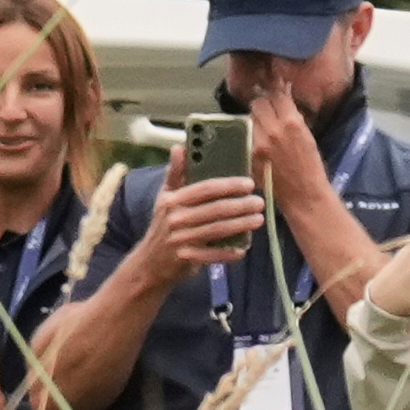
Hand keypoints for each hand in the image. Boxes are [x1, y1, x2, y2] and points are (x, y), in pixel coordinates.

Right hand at [139, 143, 264, 279]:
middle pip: (215, 209)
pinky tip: (243, 248)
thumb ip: (175, 173)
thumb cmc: (163, 225)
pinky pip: (213, 255)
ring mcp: (181, 239)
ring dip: (241, 225)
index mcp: (172, 200)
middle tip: (260, 202)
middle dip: (241, 205)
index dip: (228, 185)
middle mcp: (175, 218)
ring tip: (259, 219)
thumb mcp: (164, 197)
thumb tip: (180, 147)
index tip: (248, 183)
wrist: (150, 261)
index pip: (204, 189)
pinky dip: (229, 252)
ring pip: (217, 230)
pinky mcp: (187, 258)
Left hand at [247, 88, 329, 211]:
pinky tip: (258, 140)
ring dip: (256, 118)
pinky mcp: (250, 154)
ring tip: (263, 126)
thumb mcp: (307, 136)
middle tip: (267, 109)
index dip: (275, 89)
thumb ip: (293, 116)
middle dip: (263, 103)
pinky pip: (246, 135)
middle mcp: (273, 130)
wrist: (304, 195)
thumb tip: (284, 97)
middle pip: (258, 103)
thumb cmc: (311, 166)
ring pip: (250, 117)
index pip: (277, 95)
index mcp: (292, 123)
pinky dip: (251, 134)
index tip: (274, 86)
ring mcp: (258, 142)